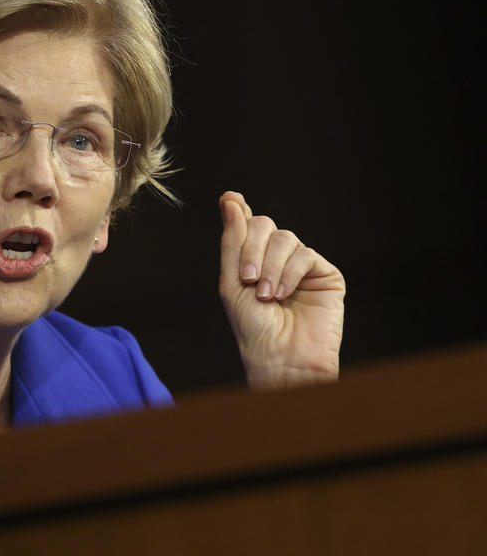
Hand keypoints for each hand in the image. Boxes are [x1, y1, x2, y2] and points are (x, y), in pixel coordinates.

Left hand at [218, 191, 344, 388]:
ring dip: (270, 265)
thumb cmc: (253, 327)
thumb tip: (230, 199)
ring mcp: (301, 266)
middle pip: (263, 225)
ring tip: (266, 295)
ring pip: (285, 238)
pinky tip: (283, 294)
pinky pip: (305, 254)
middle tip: (247, 279)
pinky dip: (289, 273)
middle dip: (251, 248)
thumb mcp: (232, 281)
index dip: (239, 210)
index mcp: (252, 260)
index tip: (231, 199)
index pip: (247, 225)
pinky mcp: (325, 275)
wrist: (280, 357)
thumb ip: (232, 241)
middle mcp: (276, 259)